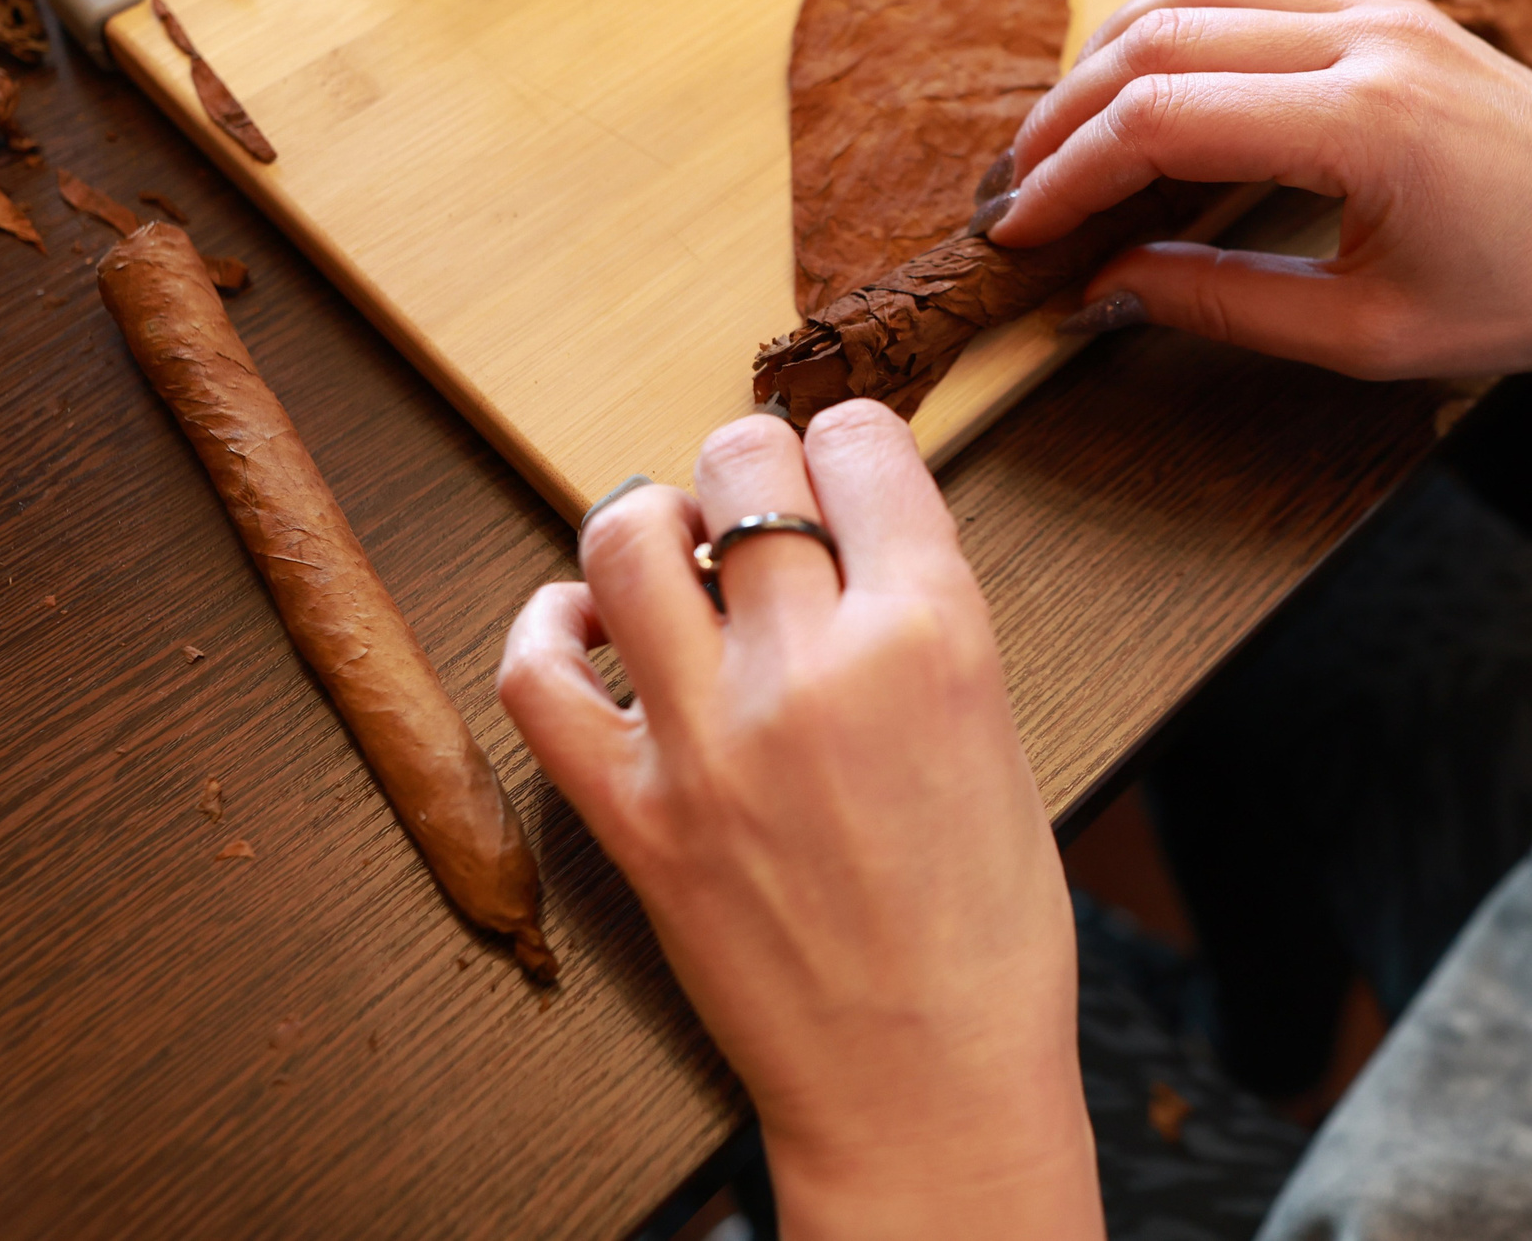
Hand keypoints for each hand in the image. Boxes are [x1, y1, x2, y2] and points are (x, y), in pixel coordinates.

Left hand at [498, 403, 1098, 1240]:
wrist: (925, 1086)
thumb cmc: (984, 931)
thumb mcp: (994, 732)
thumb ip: (918, 618)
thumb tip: (838, 533)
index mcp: (932, 635)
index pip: (860, 445)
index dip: (849, 448)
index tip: (841, 475)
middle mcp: (812, 666)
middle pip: (740, 461)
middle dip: (752, 472)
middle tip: (760, 520)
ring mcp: (707, 738)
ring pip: (625, 534)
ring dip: (652, 526)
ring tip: (675, 563)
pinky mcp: (631, 812)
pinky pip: (536, 672)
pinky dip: (549, 629)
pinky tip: (589, 631)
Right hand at [986, 0, 1531, 383]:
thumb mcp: (1367, 337)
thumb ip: (1223, 303)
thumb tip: (1102, 294)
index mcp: (1364, 127)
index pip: (1162, 124)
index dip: (1069, 177)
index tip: (1021, 235)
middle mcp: (1370, 43)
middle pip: (1161, 46)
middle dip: (1068, 121)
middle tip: (1021, 192)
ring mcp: (1388, 6)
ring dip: (1114, 49)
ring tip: (1064, 124)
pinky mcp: (1404, 0)